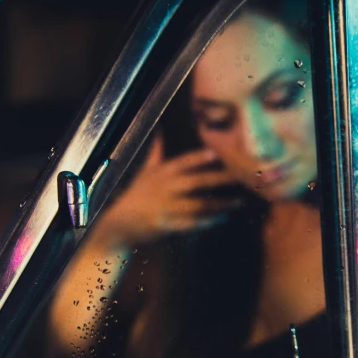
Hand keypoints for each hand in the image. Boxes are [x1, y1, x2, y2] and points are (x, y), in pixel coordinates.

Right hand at [96, 133, 240, 248]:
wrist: (117, 225)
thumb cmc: (135, 196)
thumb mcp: (144, 173)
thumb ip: (156, 153)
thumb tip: (160, 131)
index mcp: (160, 174)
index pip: (182, 162)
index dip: (199, 157)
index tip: (217, 153)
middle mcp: (162, 188)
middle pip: (196, 181)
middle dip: (220, 178)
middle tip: (240, 177)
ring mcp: (163, 207)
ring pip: (197, 205)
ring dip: (219, 204)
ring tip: (239, 202)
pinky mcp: (163, 225)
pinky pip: (190, 224)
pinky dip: (207, 221)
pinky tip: (222, 218)